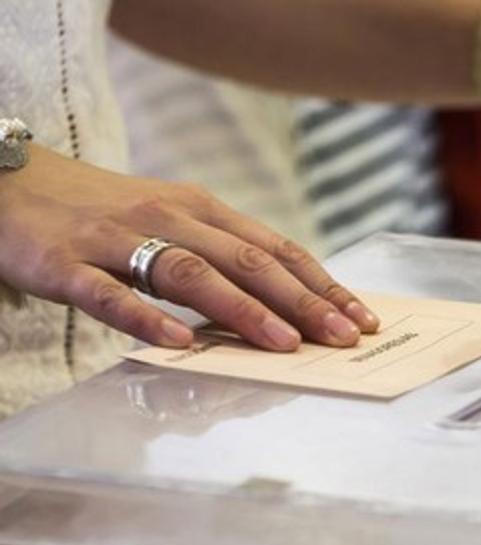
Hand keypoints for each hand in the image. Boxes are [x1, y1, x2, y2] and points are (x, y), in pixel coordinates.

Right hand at [0, 146, 378, 350]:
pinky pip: (109, 294)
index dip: (322, 284)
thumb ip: (217, 254)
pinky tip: (181, 343)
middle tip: (344, 338)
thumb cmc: (97, 210)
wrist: (1, 179)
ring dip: (245, 311)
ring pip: (191, 274)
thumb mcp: (168, 221)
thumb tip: (281, 299)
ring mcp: (114, 239)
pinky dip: (147, 319)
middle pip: (248, 261)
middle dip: (304, 302)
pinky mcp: (63, 262)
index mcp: (198, 209)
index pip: (276, 248)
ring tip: (285, 345)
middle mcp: (167, 218)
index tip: (362, 317)